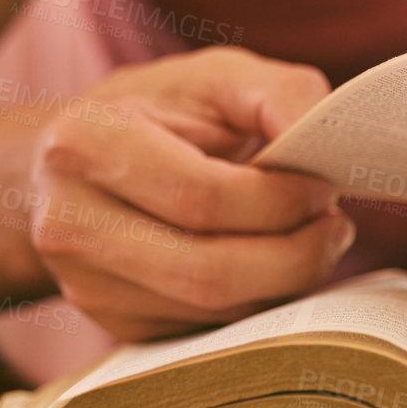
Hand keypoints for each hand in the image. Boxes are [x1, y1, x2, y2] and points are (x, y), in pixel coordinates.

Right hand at [27, 46, 352, 340]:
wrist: (73, 162)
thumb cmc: (158, 111)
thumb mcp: (216, 77)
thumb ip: (280, 94)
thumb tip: (330, 146)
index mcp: (84, 144)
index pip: (200, 197)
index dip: (279, 201)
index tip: (325, 187)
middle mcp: (70, 223)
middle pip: (205, 273)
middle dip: (293, 258)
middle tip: (336, 228)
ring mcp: (86, 285)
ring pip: (210, 312)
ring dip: (282, 285)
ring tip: (313, 242)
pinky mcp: (112, 323)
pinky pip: (205, 331)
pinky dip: (256, 304)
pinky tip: (272, 267)